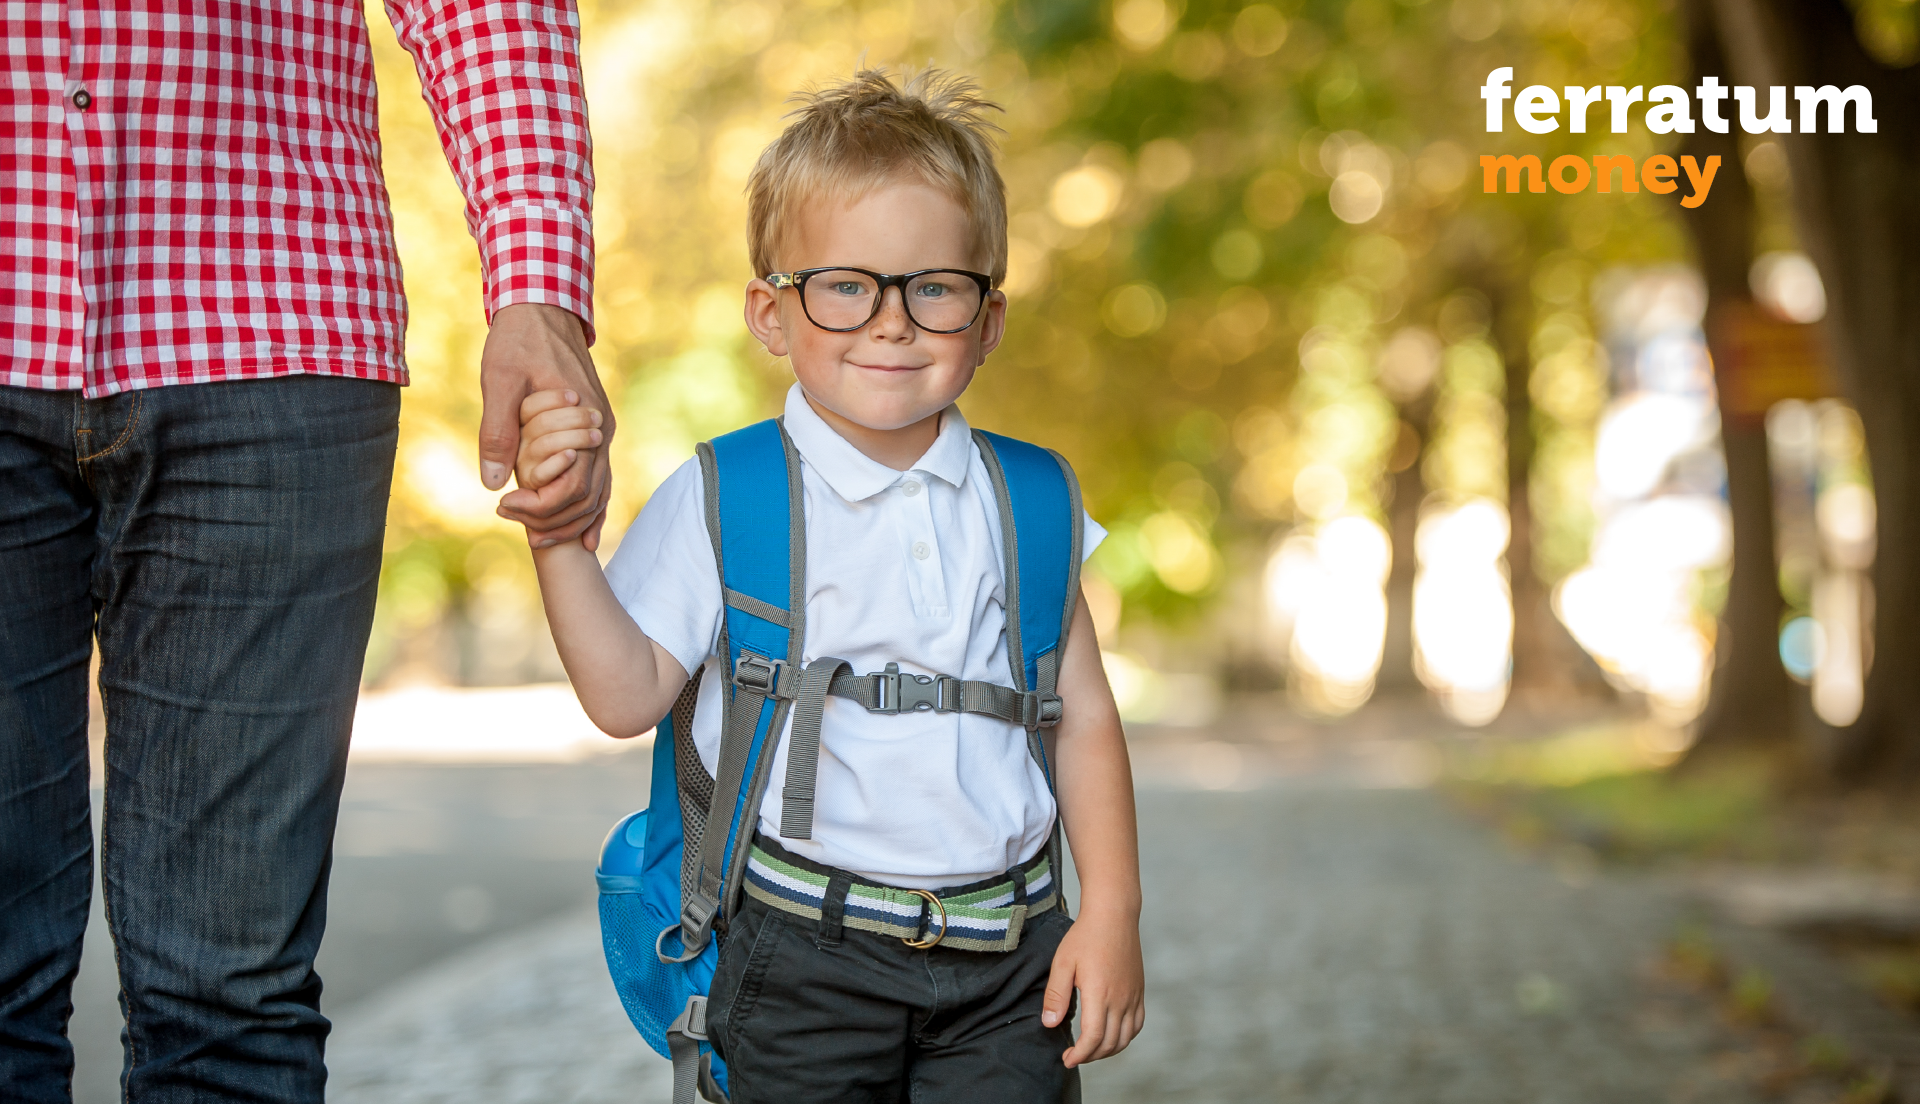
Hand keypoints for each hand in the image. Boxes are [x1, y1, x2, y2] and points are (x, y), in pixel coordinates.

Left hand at [479, 303, 614, 549]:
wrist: (544, 308)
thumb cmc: (519, 340)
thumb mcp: (500, 380)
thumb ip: (498, 430)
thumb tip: (493, 482)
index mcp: (583, 419)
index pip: (573, 484)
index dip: (540, 506)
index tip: (504, 507)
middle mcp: (602, 430)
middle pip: (590, 496)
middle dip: (555, 521)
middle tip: (517, 529)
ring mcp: (603, 432)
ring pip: (600, 492)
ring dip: (574, 521)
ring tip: (541, 539)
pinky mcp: (597, 432)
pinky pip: (602, 478)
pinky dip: (592, 509)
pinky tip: (583, 534)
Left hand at [1042, 907, 1144, 1067]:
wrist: (1113, 915)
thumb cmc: (1085, 937)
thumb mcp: (1063, 963)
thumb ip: (1056, 995)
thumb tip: (1050, 1024)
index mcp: (1100, 994)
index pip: (1093, 1038)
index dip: (1080, 1055)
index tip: (1066, 1059)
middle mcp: (1121, 999)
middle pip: (1110, 1044)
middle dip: (1090, 1056)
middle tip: (1073, 1055)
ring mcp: (1133, 996)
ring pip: (1126, 1038)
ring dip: (1108, 1051)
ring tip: (1090, 1049)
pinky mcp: (1139, 991)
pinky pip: (1137, 1024)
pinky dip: (1125, 1037)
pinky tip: (1111, 1035)